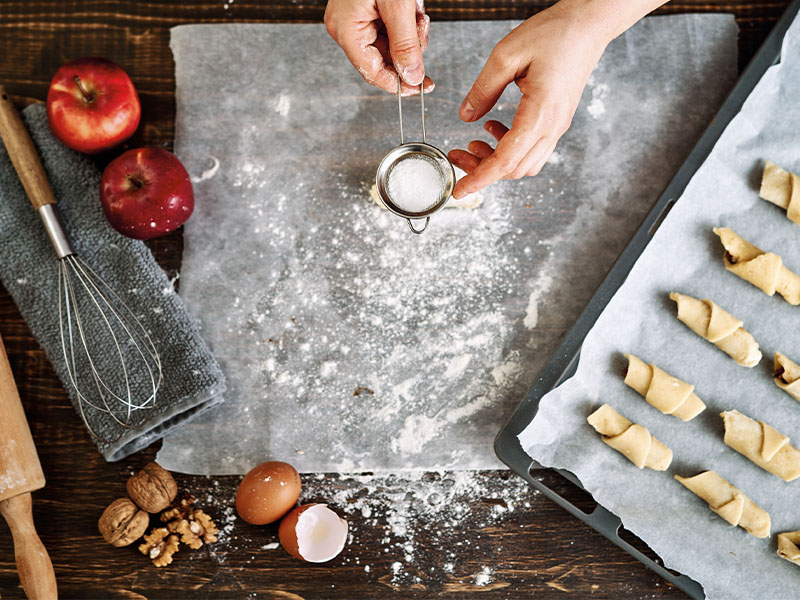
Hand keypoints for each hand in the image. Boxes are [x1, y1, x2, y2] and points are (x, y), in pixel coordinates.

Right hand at [324, 0, 434, 94]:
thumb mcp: (397, 5)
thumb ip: (406, 44)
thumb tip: (412, 76)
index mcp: (347, 31)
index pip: (373, 72)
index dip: (399, 84)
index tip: (422, 87)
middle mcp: (347, 27)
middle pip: (385, 57)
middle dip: (409, 46)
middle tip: (420, 29)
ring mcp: (355, 18)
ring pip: (392, 41)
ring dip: (410, 28)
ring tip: (413, 8)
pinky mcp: (365, 9)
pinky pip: (390, 25)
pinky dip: (405, 18)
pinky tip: (409, 4)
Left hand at [448, 2, 609, 197]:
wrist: (589, 24)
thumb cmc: (555, 33)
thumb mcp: (506, 55)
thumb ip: (483, 90)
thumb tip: (466, 116)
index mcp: (541, 113)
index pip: (506, 160)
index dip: (479, 178)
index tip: (459, 190)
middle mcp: (553, 126)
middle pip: (514, 169)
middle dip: (482, 169)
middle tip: (457, 155)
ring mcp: (558, 125)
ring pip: (525, 163)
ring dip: (497, 161)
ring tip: (474, 143)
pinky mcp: (557, 120)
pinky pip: (533, 148)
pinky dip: (510, 148)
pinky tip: (494, 128)